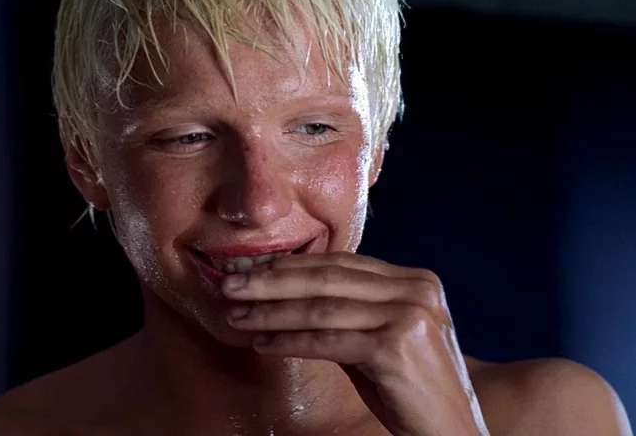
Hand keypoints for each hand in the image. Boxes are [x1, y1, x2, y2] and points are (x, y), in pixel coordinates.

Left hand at [222, 252, 488, 435]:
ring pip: (322, 308)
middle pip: (328, 278)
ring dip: (271, 311)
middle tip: (231, 285)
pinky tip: (262, 343)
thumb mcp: (379, 338)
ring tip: (237, 316)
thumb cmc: (410, 389)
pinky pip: (327, 340)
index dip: (292, 265)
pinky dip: (289, 340)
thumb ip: (346, 311)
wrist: (449, 431)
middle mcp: (416, 290)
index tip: (253, 269)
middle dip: (272, 281)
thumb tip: (287, 292)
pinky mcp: (396, 348)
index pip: (341, 263)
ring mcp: (409, 316)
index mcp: (414, 280)